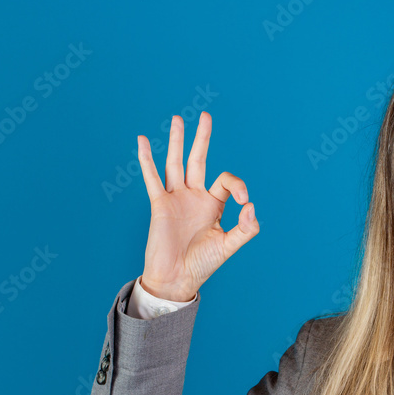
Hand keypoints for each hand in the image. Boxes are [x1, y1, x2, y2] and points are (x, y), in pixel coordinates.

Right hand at [137, 111, 258, 301]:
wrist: (176, 279)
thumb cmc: (202, 265)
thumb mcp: (229, 246)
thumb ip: (246, 229)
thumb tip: (251, 205)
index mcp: (214, 205)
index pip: (226, 181)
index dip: (237, 184)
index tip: (243, 201)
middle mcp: (195, 197)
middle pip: (199, 160)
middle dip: (202, 138)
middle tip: (205, 115)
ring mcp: (176, 198)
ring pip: (176, 163)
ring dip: (177, 141)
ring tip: (178, 118)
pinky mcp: (159, 204)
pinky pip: (152, 177)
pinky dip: (147, 159)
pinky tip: (143, 140)